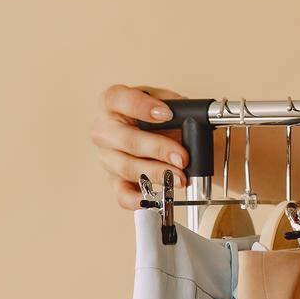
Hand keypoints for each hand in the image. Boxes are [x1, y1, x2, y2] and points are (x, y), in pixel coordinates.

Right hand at [91, 84, 188, 209]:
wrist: (167, 134)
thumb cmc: (163, 116)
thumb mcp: (169, 102)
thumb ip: (176, 106)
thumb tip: (195, 117)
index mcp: (112, 102)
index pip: (117, 99)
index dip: (140, 107)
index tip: (166, 113)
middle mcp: (105, 129)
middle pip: (125, 140)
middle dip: (157, 149)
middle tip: (182, 157)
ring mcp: (107, 156)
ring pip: (126, 167)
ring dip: (157, 174)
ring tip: (180, 178)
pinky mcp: (115, 179)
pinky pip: (122, 193)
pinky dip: (138, 199)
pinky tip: (155, 199)